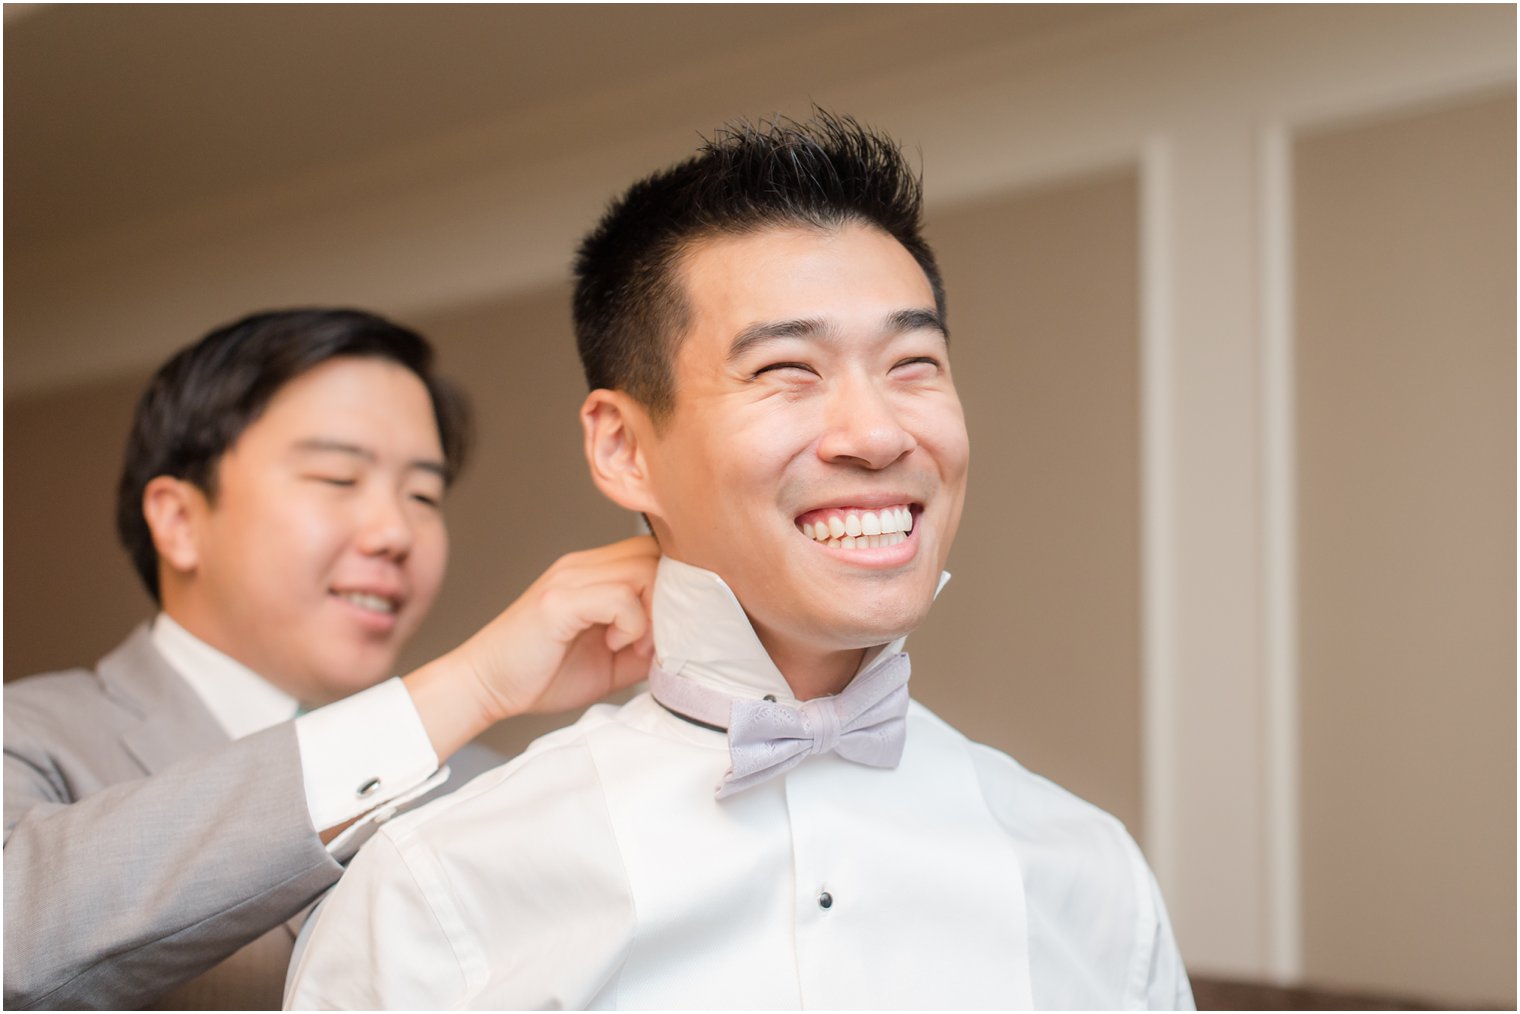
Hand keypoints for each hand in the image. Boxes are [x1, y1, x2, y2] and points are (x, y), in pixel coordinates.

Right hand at [404, 536, 659, 757]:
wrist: (484, 686)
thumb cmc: (543, 674)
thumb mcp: (614, 660)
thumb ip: (649, 642)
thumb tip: (689, 641)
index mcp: (593, 572)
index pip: (655, 553)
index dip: (675, 587)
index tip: (670, 630)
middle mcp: (582, 565)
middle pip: (656, 553)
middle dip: (671, 597)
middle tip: (657, 640)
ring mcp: (569, 578)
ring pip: (643, 569)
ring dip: (654, 612)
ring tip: (635, 647)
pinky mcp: (559, 600)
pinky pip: (619, 596)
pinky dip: (632, 625)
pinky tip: (615, 647)